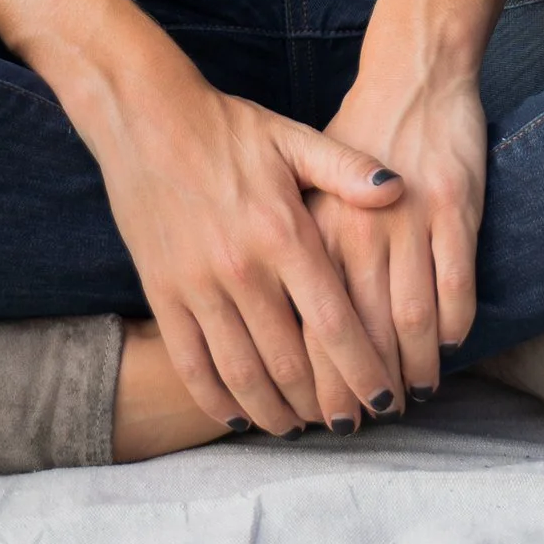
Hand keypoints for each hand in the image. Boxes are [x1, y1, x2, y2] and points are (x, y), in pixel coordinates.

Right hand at [87, 56, 406, 437]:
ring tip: (301, 427)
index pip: (336, 323)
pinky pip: (192, 364)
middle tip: (349, 423)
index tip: (385, 401)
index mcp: (285, 233)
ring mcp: (198, 286)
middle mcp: (243, 269)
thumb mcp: (293, 138)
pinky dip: (218, 400)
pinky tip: (240, 416)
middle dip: (327, 403)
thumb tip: (399, 188)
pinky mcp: (162, 294)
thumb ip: (347, 169)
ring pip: (244, 374)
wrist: (144, 116)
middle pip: (294, 362)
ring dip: (276, 412)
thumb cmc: (226, 128)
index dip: (364, 371)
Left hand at [306, 47, 486, 412]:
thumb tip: (286, 325)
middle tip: (371, 417)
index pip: (309, 325)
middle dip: (364, 387)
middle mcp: (356, 230)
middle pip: (359, 334)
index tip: (325, 412)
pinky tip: (449, 347)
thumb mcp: (309, 183)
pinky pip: (456, 289)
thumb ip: (302, 247)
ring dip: (414, 368)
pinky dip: (454, 327)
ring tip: (414, 393)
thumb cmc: (357, 135)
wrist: (411, 74)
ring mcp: (409, 222)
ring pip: (411, 321)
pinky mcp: (456, 209)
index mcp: (315, 228)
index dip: (319, 376)